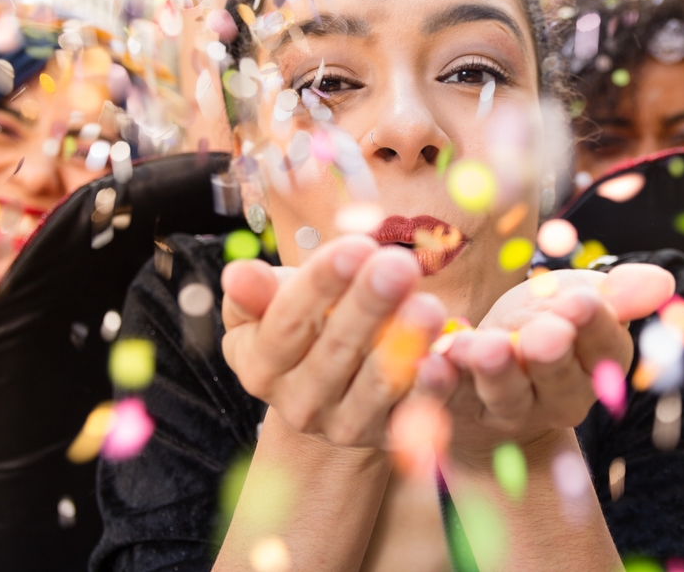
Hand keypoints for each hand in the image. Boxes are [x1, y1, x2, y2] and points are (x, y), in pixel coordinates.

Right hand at [221, 236, 454, 447]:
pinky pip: (415, 413)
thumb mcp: (268, 310)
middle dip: (370, 304)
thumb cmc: (301, 330)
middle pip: (337, 348)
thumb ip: (253, 294)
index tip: (355, 247)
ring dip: (405, 344)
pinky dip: (431, 390)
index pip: (289, 321)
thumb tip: (237, 273)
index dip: (322, 284)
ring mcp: (346, 424)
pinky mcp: (390, 436)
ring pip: (377, 382)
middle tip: (399, 265)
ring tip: (428, 306)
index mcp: (262, 365)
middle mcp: (301, 402)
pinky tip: (446, 359)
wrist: (330, 395)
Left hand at [441, 264, 674, 456]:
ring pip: (506, 396)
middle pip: (558, 382)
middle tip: (542, 335)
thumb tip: (662, 281)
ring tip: (484, 347)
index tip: (583, 301)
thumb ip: (614, 293)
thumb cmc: (542, 319)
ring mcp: (508, 409)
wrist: (493, 366)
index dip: (594, 326)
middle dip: (549, 357)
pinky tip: (434, 360)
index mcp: (596, 366)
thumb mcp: (576, 297)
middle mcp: (558, 398)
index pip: (603, 348)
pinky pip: (451, 401)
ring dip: (494, 372)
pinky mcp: (459, 411)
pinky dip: (441, 385)